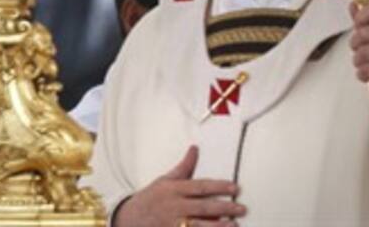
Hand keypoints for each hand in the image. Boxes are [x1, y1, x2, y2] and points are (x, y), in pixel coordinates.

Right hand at [113, 146, 245, 226]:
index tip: (235, 188)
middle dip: (224, 208)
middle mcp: (175, 207)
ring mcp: (172, 224)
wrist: (127, 219)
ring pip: (199, 225)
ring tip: (234, 225)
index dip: (219, 187)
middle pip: (203, 207)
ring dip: (217, 226)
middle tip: (241, 208)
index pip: (201, 187)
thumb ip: (184, 167)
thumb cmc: (149, 198)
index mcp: (175, 190)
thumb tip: (195, 149)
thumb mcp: (165, 180)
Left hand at [349, 0, 368, 99]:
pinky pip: (366, 69)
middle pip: (363, 33)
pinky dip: (361, 73)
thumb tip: (353, 4)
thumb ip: (363, 17)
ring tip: (363, 62)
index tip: (358, 23)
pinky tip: (366, 72)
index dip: (362, 15)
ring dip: (357, 60)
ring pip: (363, 53)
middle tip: (359, 48)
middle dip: (354, 44)